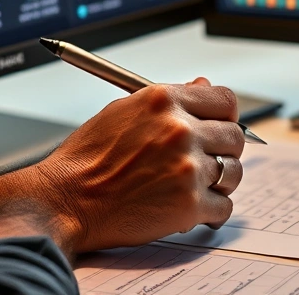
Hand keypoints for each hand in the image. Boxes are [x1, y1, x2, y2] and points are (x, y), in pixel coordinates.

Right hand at [0, 79, 243, 267]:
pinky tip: (190, 209)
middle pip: (234, 136)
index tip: (220, 126)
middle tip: (204, 161)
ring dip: (220, 181)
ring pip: (234, 172)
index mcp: (163, 101)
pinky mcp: (189, 205)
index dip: (224, 115)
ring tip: (193, 187)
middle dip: (223, 150)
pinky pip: (224, 207)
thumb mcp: (123, 112)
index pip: (224, 100)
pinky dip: (211, 212)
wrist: (64, 201)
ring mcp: (186, 168)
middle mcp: (179, 130)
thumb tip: (204, 85)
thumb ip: (170, 100)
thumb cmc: (87, 159)